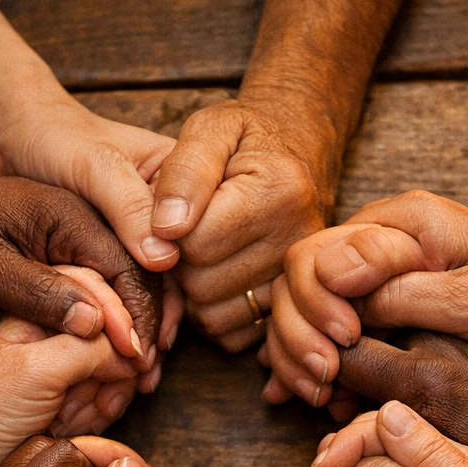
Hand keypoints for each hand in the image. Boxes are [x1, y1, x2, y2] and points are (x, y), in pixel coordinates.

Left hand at [0, 156, 160, 373]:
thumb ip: (41, 294)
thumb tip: (95, 323)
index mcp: (67, 213)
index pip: (127, 265)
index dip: (139, 315)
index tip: (139, 359)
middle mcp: (79, 219)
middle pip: (133, 276)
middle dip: (144, 327)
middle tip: (146, 376)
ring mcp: (71, 235)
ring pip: (119, 286)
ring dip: (129, 328)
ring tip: (134, 376)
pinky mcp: (60, 253)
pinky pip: (98, 287)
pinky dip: (106, 322)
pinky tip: (108, 354)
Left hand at [150, 99, 337, 351]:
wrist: (299, 151)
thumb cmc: (246, 139)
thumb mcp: (211, 129)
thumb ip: (183, 172)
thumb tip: (165, 229)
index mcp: (278, 192)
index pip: (194, 243)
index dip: (170, 230)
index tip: (176, 209)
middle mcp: (298, 242)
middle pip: (202, 285)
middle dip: (181, 263)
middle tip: (188, 232)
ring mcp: (302, 280)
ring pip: (215, 317)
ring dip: (193, 293)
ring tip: (202, 253)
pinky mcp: (293, 306)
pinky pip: (235, 337)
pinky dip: (215, 316)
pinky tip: (217, 279)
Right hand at [264, 190, 467, 405]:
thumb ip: (399, 292)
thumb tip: (336, 291)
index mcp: (400, 222)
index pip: (316, 254)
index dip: (316, 304)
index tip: (342, 344)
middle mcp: (382, 240)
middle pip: (301, 278)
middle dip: (297, 332)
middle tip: (320, 380)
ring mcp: (382, 273)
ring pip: (309, 305)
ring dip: (298, 350)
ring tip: (310, 397)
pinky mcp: (389, 303)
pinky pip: (333, 325)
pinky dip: (314, 357)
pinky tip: (301, 392)